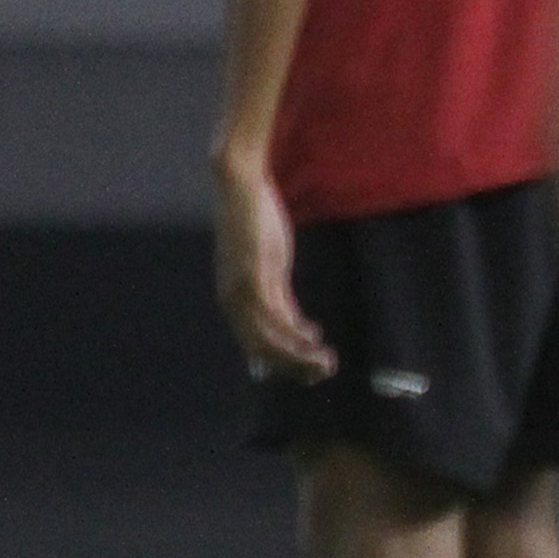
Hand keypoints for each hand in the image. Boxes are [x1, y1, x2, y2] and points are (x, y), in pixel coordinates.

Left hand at [210, 145, 334, 382]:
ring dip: (298, 356)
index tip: (315, 366)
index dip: (287, 362)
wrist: (240, 186)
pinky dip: (293, 332)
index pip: (258, 346)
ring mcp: (240, 290)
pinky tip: (313, 335)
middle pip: (262, 351)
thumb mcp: (270, 266)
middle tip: (325, 371)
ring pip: (267, 340)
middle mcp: (232, 300)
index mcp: (235, 300)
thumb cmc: (254, 221)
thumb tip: (297, 330)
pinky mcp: (251, 275)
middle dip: (295, 366)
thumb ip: (279, 297)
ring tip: (326, 361)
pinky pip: (272, 316)